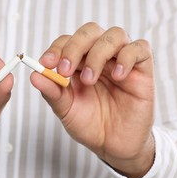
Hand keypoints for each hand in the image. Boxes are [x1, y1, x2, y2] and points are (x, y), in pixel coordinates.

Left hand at [31, 23, 154, 177]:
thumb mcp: (66, 110)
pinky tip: (117, 76)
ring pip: (114, 35)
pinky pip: (140, 48)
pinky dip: (127, 57)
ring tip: (89, 80)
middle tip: (65, 70)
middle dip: (74, 47)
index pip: (67, 42)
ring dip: (97, 54)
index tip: (46, 64)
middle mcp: (99, 56)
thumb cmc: (90, 125)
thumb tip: (34, 75)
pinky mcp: (142, 69)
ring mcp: (121, 60)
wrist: (114, 146)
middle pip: (89, 31)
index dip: (56, 49)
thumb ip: (52, 92)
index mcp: (79, 63)